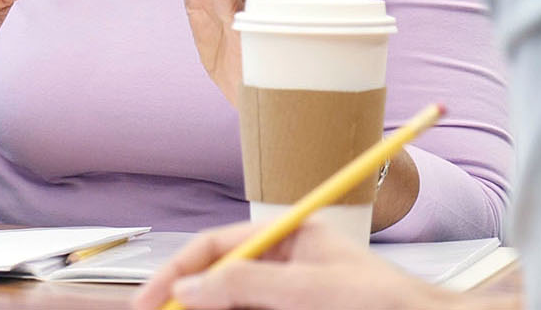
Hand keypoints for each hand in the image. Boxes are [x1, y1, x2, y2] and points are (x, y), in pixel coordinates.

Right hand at [133, 221, 461, 309]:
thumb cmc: (389, 303)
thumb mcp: (312, 291)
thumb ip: (249, 285)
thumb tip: (190, 288)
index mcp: (290, 236)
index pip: (217, 246)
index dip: (179, 271)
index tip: (151, 299)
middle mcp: (286, 265)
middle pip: (219, 279)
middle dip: (188, 300)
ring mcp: (290, 295)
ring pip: (232, 304)